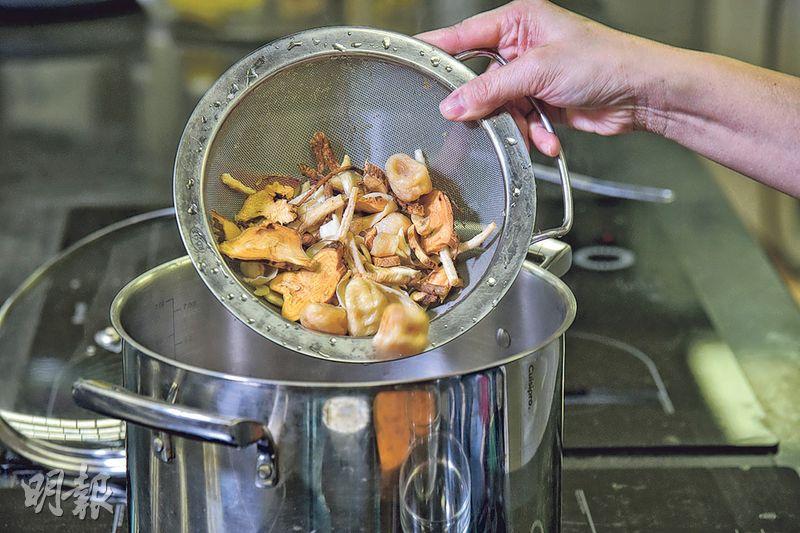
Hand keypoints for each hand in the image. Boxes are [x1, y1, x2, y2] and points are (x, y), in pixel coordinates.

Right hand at [417, 0, 668, 156]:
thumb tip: (453, 104)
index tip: (409, 60)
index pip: (464, 35)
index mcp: (519, 22)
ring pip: (500, 107)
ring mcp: (532, 76)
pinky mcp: (542, 101)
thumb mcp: (538, 72)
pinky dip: (533, 133)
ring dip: (517, 125)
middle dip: (487, 105)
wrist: (641, 94)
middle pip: (480, 79)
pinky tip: (549, 138)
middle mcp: (522, 46)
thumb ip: (491, 90)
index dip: (436, 49)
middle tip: (479, 119)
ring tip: (534, 130)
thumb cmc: (604, 62)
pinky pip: (520, 121)